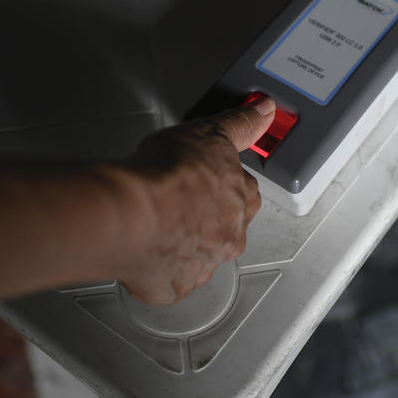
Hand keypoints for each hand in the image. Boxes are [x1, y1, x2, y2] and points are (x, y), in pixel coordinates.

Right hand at [114, 95, 274, 304]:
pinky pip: (170, 280)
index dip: (219, 180)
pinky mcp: (173, 286)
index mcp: (242, 200)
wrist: (133, 213)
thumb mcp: (210, 132)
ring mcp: (202, 265)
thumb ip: (240, 124)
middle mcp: (229, 236)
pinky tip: (144, 250)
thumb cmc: (170, 175)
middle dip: (202, 215)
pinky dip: (158, 268)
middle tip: (174, 198)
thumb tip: (264, 111)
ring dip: (181, 242)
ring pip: (198, 255)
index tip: (202, 173)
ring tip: (155, 222)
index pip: (243, 190)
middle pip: (223, 226)